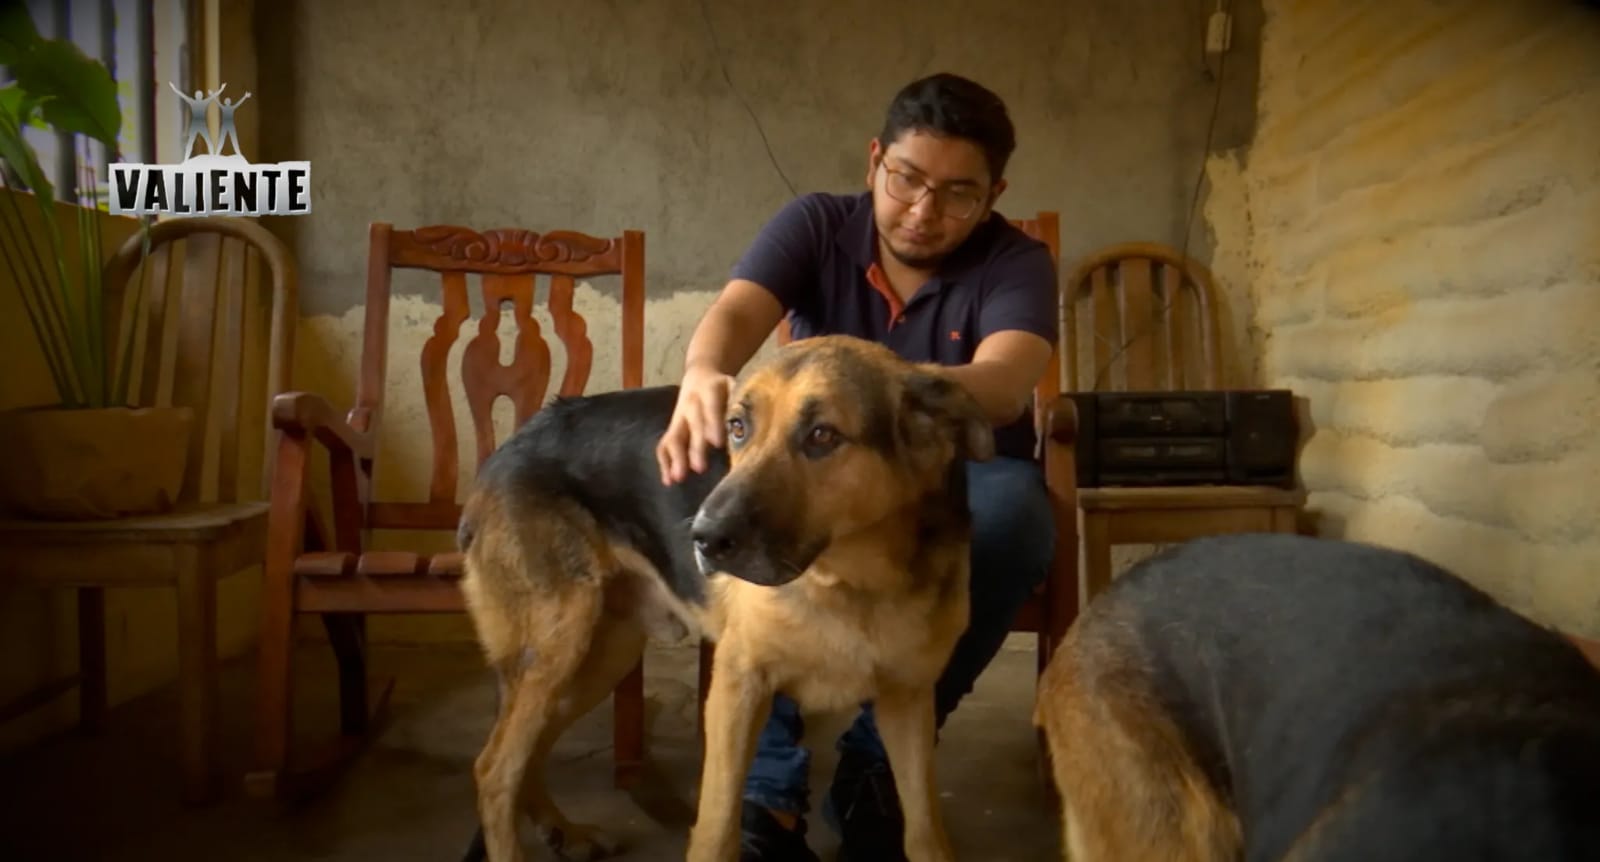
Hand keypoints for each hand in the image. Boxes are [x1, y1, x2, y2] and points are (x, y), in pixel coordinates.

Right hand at [656, 362, 734, 484]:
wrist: (701, 374)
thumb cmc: (726, 387)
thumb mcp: (736, 387)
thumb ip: (743, 404)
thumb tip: (761, 427)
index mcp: (711, 390)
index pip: (711, 407)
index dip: (713, 423)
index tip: (717, 442)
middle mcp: (692, 403)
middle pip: (693, 426)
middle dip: (696, 448)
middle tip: (700, 469)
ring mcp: (680, 416)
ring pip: (674, 437)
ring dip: (676, 458)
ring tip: (678, 478)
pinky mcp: (672, 428)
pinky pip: (664, 445)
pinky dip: (665, 462)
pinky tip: (669, 480)